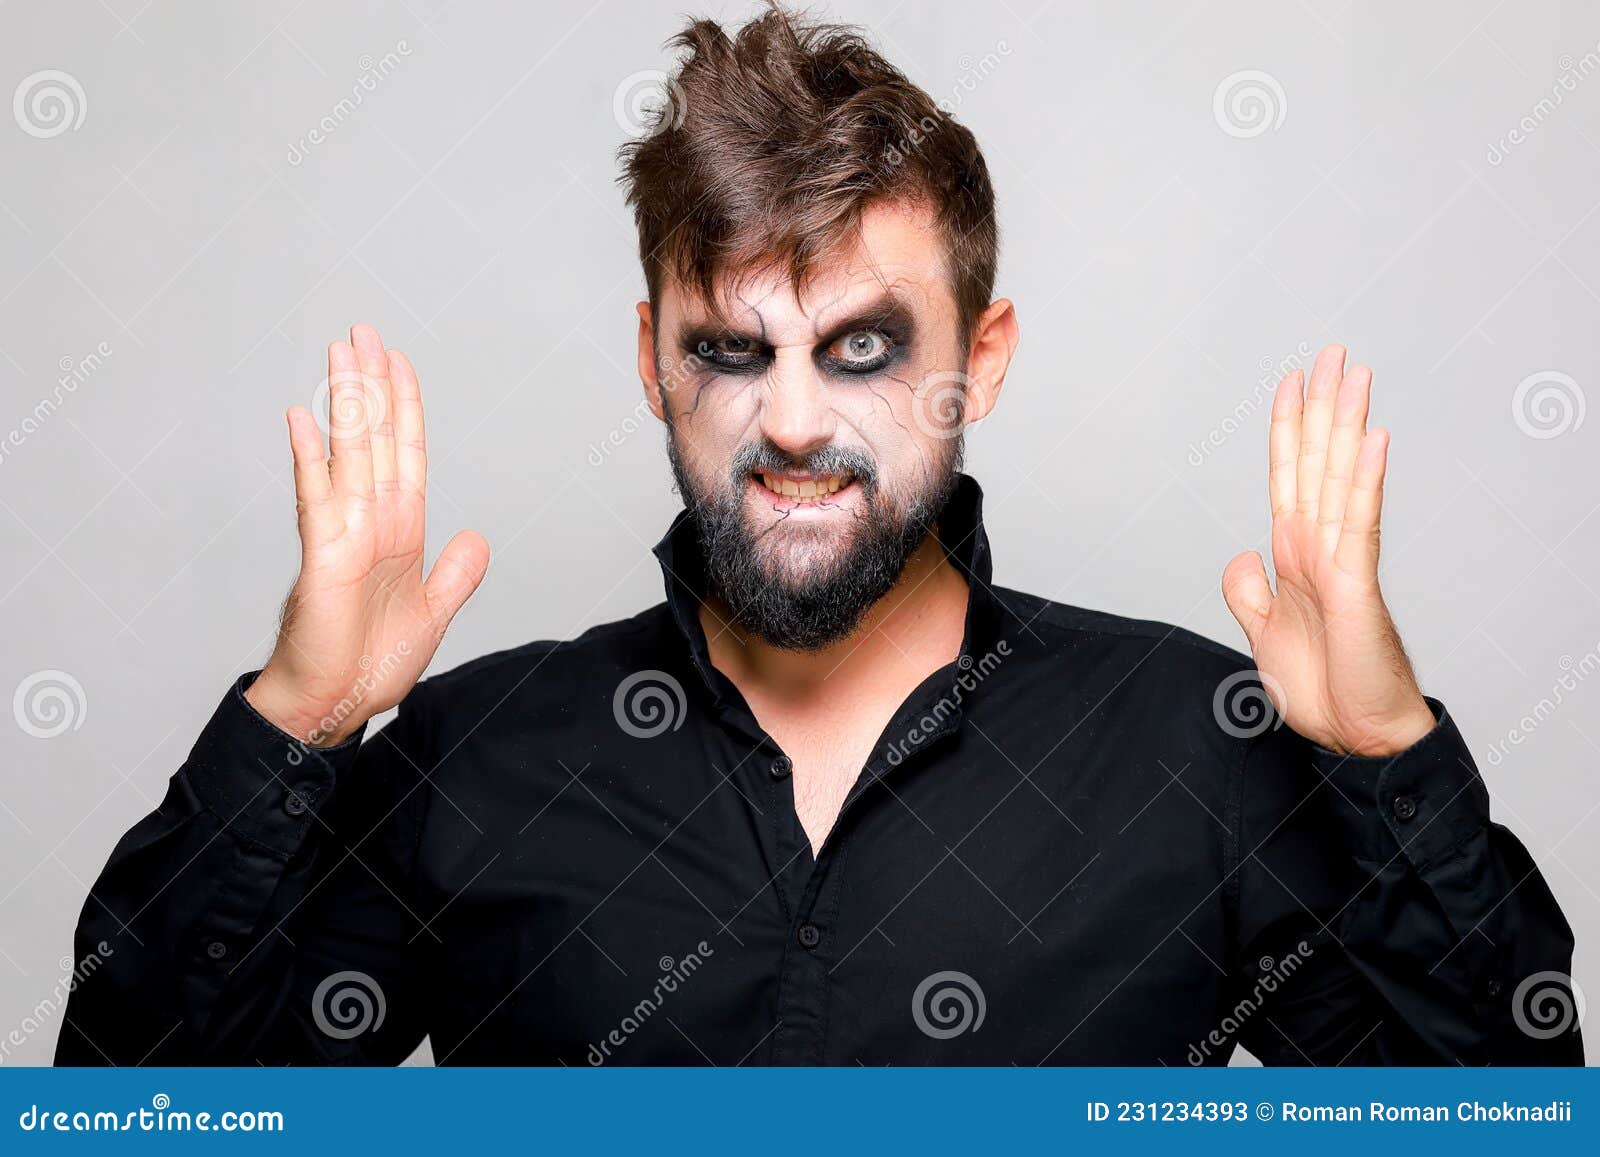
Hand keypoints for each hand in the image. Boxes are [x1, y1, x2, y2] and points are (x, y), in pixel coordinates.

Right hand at [246, 324, 489, 745]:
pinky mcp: (323, 555)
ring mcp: (343, 533)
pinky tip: (303, 419)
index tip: (398, 362)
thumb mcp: (433, 613)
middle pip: (373, 439)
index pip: (404, 453)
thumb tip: (476, 536)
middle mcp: (371, 521)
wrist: (338, 703)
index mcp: (399, 530)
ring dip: (344, 402)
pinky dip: (311, 459)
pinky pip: (316, 497)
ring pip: (348, 453)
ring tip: (338, 353)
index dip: (403, 407)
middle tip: (363, 331)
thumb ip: (456, 574)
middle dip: (370, 385)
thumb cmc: (372, 662)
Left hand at [1221, 344, 1433, 756]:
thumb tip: (1240, 552)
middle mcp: (1319, 547)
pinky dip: (1364, 481)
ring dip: (1347, 424)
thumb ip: (1247, 592)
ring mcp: (1341, 561)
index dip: (1288, 430)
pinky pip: (1359, 524)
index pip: (1289, 477)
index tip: (1291, 381)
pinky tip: (1372, 439)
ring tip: (1355, 372)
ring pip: (1339, 478)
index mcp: (1294, 555)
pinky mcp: (1356, 586)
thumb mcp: (1261, 633)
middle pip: (1318, 463)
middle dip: (1322, 407)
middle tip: (1332, 351)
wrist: (1356, 737)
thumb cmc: (1322, 688)